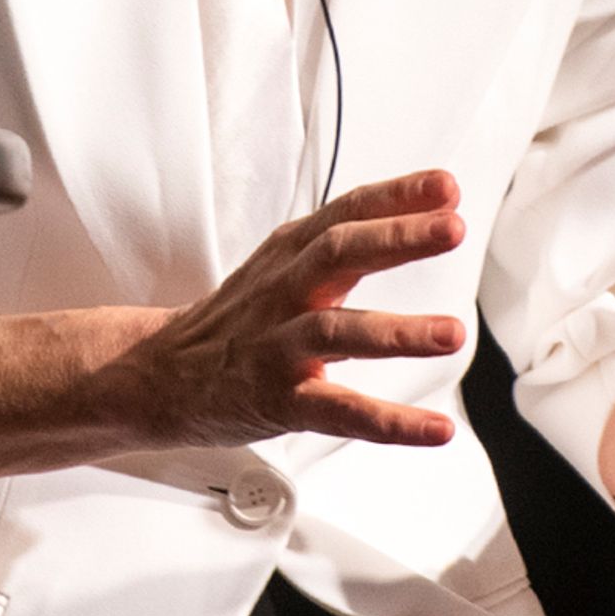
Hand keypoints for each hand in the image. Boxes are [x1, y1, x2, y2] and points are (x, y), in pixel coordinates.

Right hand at [97, 171, 469, 449]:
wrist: (162, 373)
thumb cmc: (239, 320)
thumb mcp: (281, 265)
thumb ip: (341, 241)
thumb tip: (422, 212)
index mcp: (289, 255)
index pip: (346, 213)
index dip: (396, 196)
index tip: (445, 186)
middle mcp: (284, 292)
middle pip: (337, 253)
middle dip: (396, 239)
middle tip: (452, 228)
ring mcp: (278, 345)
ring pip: (337, 332)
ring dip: (396, 332)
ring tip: (452, 333)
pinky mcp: (278, 400)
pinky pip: (339, 411)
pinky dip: (390, 422)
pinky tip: (435, 429)